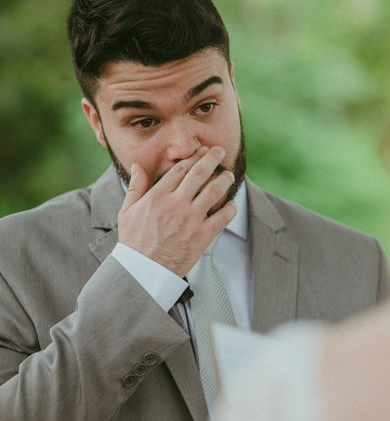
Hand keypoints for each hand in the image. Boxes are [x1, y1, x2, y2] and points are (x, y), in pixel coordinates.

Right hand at [117, 146, 236, 275]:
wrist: (143, 270)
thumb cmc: (134, 241)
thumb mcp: (127, 211)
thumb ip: (135, 187)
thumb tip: (137, 166)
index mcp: (158, 196)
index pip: (181, 168)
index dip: (193, 156)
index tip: (201, 150)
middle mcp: (176, 204)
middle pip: (200, 173)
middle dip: (212, 158)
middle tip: (220, 151)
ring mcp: (191, 219)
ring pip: (214, 191)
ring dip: (225, 179)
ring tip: (229, 175)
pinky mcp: (202, 236)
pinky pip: (222, 217)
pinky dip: (230, 208)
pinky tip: (231, 204)